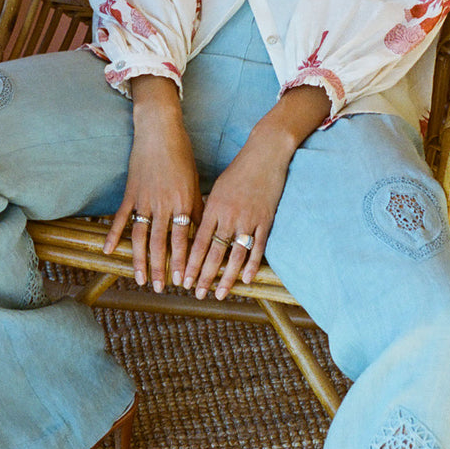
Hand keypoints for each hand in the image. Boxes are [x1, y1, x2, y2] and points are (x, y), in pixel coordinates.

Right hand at [103, 76, 201, 291]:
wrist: (159, 131)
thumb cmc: (182, 156)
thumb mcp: (194, 183)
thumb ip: (195, 209)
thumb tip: (201, 234)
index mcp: (182, 202)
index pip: (182, 240)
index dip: (183, 262)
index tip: (184, 281)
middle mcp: (162, 204)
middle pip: (161, 244)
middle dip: (162, 268)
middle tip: (162, 289)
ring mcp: (143, 200)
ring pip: (141, 236)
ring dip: (140, 260)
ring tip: (141, 279)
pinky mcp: (130, 193)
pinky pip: (120, 218)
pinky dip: (114, 235)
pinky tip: (109, 252)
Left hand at [182, 83, 329, 300]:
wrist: (265, 154)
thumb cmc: (238, 170)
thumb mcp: (217, 188)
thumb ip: (208, 210)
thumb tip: (197, 230)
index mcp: (213, 207)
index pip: (199, 242)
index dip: (190, 263)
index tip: (183, 280)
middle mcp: (228, 216)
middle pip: (215, 252)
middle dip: (204, 275)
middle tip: (197, 294)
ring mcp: (248, 219)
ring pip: (235, 254)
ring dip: (227, 277)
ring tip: (220, 293)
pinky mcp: (266, 219)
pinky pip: (258, 246)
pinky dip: (251, 264)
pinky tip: (245, 278)